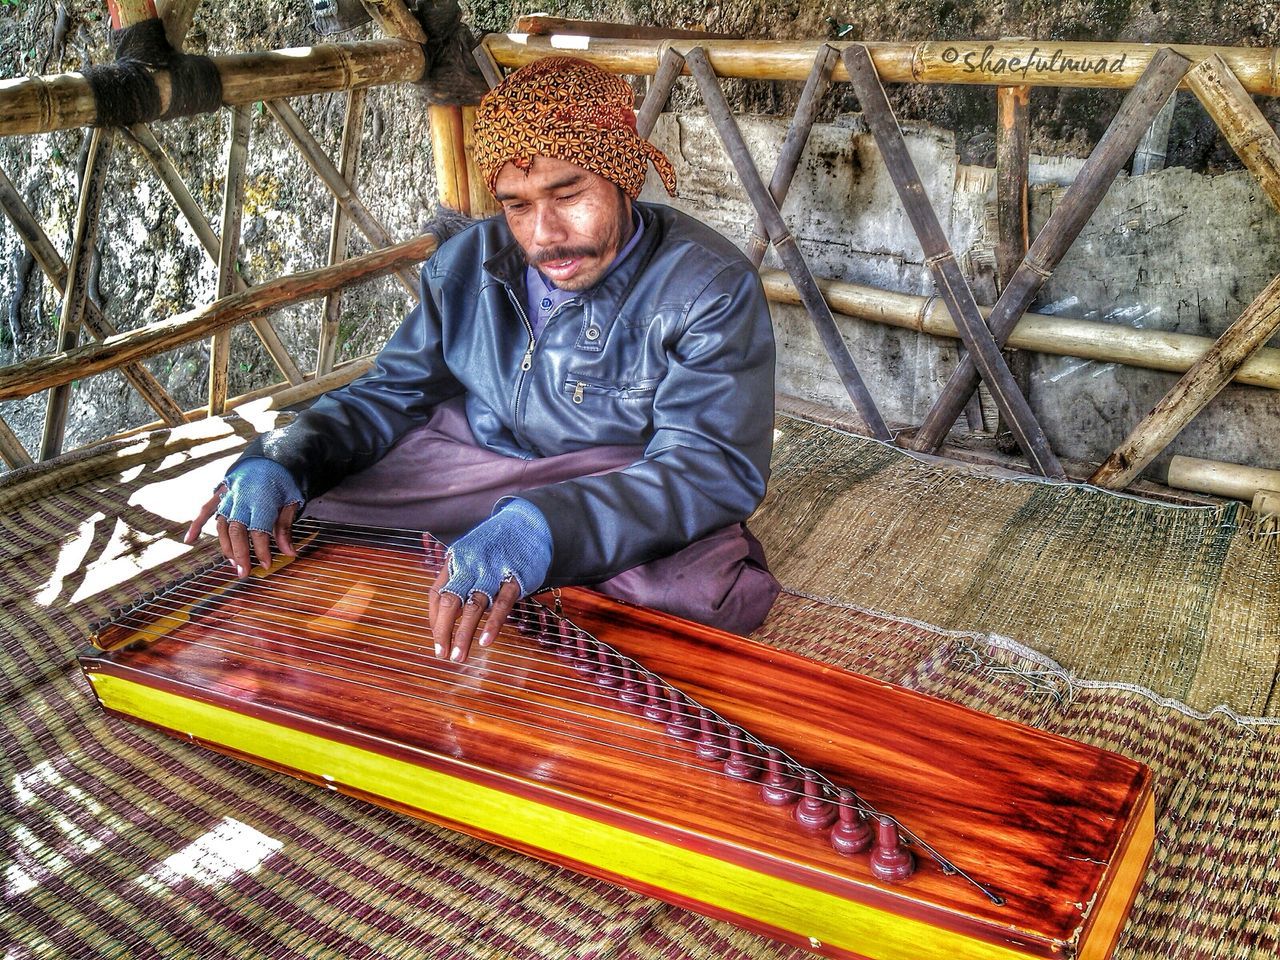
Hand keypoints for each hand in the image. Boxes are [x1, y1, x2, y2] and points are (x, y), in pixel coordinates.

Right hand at [185, 458, 303, 576]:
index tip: (266, 565)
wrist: (272, 454)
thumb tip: (290, 554)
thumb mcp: (292, 501)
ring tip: (233, 563)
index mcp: (262, 499)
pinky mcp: (221, 492)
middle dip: (240, 554)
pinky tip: (190, 540)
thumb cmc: (285, 480)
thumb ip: (286, 527)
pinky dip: (196, 524)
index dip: (262, 550)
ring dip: (225, 546)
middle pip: (236, 530)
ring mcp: (229, 494)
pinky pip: (205, 508)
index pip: (259, 530)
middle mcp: (242, 497)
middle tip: (244, 573)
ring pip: (221, 524)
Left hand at [428, 499, 551, 662]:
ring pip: (473, 606)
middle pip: (450, 601)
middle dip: (443, 631)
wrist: (528, 523)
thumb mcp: (472, 557)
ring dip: (463, 634)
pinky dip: (492, 624)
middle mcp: (470, 565)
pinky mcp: (514, 577)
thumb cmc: (496, 547)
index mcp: (455, 561)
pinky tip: (485, 642)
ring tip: (458, 657)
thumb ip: (459, 580)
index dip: (435, 620)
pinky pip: (501, 604)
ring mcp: (492, 570)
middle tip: (442, 655)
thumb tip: (445, 615)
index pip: (437, 594)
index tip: (438, 641)